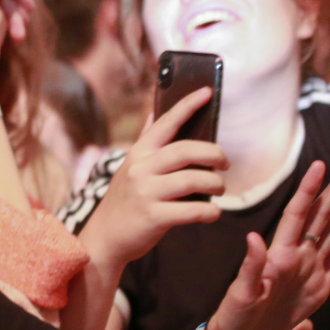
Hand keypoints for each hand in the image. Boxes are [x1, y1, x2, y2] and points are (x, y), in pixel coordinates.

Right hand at [80, 87, 226, 269]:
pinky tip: (212, 213)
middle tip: (225, 163)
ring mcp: (146, 193)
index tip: (207, 91)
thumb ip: (145, 142)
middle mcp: (140, 169)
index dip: (187, 105)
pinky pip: (193, 211)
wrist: (105, 238)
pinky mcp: (154, 217)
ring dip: (216, 184)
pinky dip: (210, 212)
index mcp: (138, 153)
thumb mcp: (129, 168)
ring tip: (219, 189)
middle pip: (187, 150)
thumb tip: (152, 113)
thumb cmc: (124, 201)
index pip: (165, 123)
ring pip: (194, 180)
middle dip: (214, 154)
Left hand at [208, 156, 329, 329]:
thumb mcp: (241, 292)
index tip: (320, 166)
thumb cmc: (237, 313)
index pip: (297, 212)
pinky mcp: (321, 283)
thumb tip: (253, 238)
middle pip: (321, 213)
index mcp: (280, 252)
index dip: (308, 189)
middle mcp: (298, 253)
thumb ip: (251, 266)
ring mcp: (311, 266)